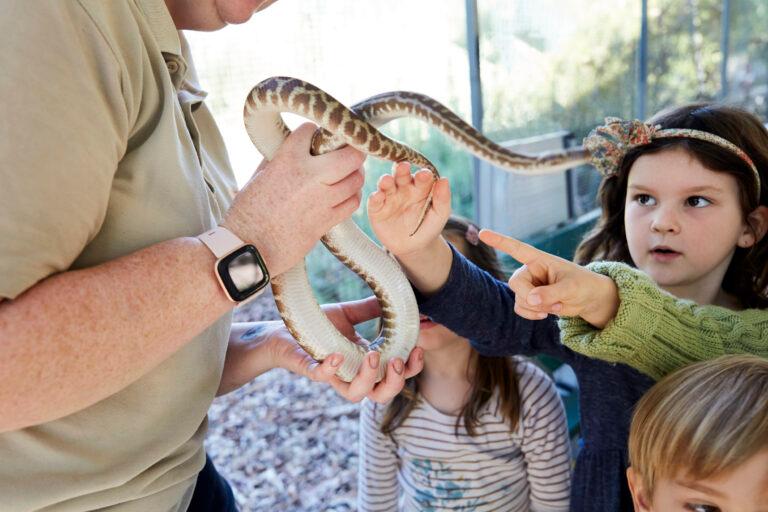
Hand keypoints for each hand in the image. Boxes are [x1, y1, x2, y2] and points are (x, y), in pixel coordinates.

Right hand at [222, 122, 365, 275]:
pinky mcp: (327, 221)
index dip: (314, 132)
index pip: (312, 131)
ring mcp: (321, 200)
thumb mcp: (258, 176)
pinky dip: (352, 196)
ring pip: (356, 179)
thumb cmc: (247, 212)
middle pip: (351, 155)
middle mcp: (309, 177)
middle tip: (349, 151)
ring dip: (354, 174)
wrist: (247, 247)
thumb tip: (290, 145)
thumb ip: (277, 158)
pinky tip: (344, 195)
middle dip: (353, 150)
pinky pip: (352, 202)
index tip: (316, 137)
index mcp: (287, 160)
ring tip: (347, 174)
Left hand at [270, 296, 423, 402]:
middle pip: (381, 395)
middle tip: (396, 360)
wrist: (283, 332)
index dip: (411, 368)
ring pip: (355, 395)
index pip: (395, 376)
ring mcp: (332, 375)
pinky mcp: (310, 370)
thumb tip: (398, 298)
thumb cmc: (318, 327)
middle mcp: (352, 375)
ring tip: (373, 356)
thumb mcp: (349, 315)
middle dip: (394, 382)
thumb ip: (371, 309)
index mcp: (365, 364)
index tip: (418, 350)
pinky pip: (322, 378)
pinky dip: (330, 370)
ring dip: (368, 380)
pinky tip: (337, 356)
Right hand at [368, 162, 450, 257]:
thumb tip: (444, 180)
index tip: (426, 174)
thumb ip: (442, 198)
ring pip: (386, 185)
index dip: (423, 175)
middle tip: (403, 166)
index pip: (421, 177)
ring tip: (386, 180)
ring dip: (385, 181)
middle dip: (401, 170)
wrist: (414, 247)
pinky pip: (374, 202)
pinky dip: (375, 198)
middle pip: (401, 175)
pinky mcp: (377, 210)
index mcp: (420, 186)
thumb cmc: (429, 227)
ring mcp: (389, 198)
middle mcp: (403, 188)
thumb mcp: (440, 214)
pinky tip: (378, 196)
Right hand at [479, 229, 619, 327]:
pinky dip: (532, 314)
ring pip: (518, 298)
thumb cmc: (584, 285)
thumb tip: (530, 300)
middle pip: (515, 282)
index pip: (516, 248)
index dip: (499, 241)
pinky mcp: (530, 299)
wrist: (589, 299)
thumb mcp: (572, 288)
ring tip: (556, 307)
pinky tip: (545, 314)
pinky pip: (520, 308)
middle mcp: (531, 270)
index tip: (482, 233)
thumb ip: (551, 293)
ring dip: (535, 308)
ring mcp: (529, 285)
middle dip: (531, 297)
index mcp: (540, 259)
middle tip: (552, 304)